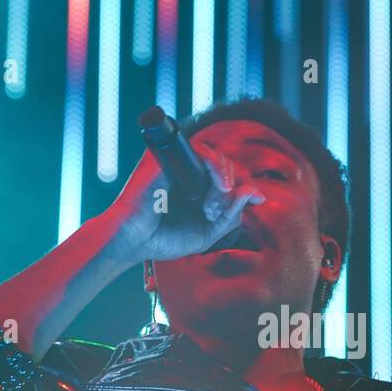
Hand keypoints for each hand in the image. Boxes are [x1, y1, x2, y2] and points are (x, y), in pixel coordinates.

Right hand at [103, 144, 265, 263]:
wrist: (134, 240)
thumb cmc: (164, 239)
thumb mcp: (208, 233)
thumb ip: (232, 215)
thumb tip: (255, 193)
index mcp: (197, 190)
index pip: (228, 179)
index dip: (243, 189)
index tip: (257, 200)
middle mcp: (188, 173)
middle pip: (225, 167)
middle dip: (230, 191)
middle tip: (214, 213)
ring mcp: (178, 163)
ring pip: (216, 157)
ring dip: (223, 181)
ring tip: (210, 207)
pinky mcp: (169, 156)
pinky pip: (202, 151)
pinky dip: (216, 167)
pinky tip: (219, 187)